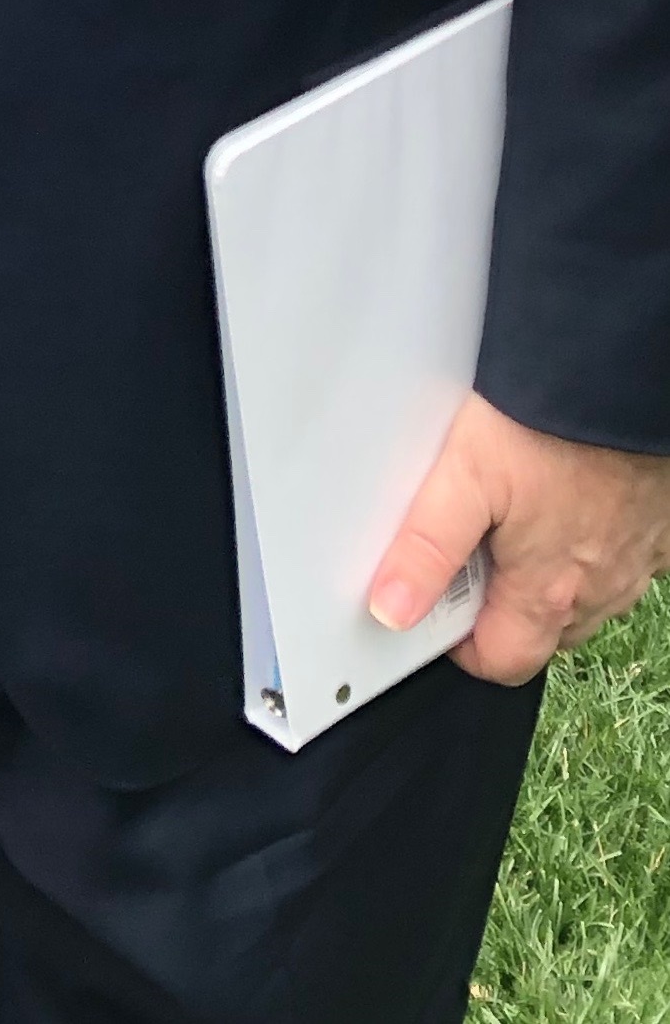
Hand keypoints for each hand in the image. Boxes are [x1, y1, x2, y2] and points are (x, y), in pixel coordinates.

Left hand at [369, 388, 669, 682]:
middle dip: (503, 606)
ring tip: (515, 511)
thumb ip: (426, 546)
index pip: (503, 661)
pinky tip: (568, 496)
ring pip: (585, 593)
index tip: (438, 603)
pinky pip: (623, 555)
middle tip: (471, 544)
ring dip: (549, 572)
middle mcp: (601, 588)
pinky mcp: (657, 525)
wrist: (621, 373)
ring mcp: (635, 559)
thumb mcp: (466, 474)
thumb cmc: (552, 420)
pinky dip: (593, 540)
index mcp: (549, 591)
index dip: (462, 643)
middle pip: (542, 630)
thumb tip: (390, 608)